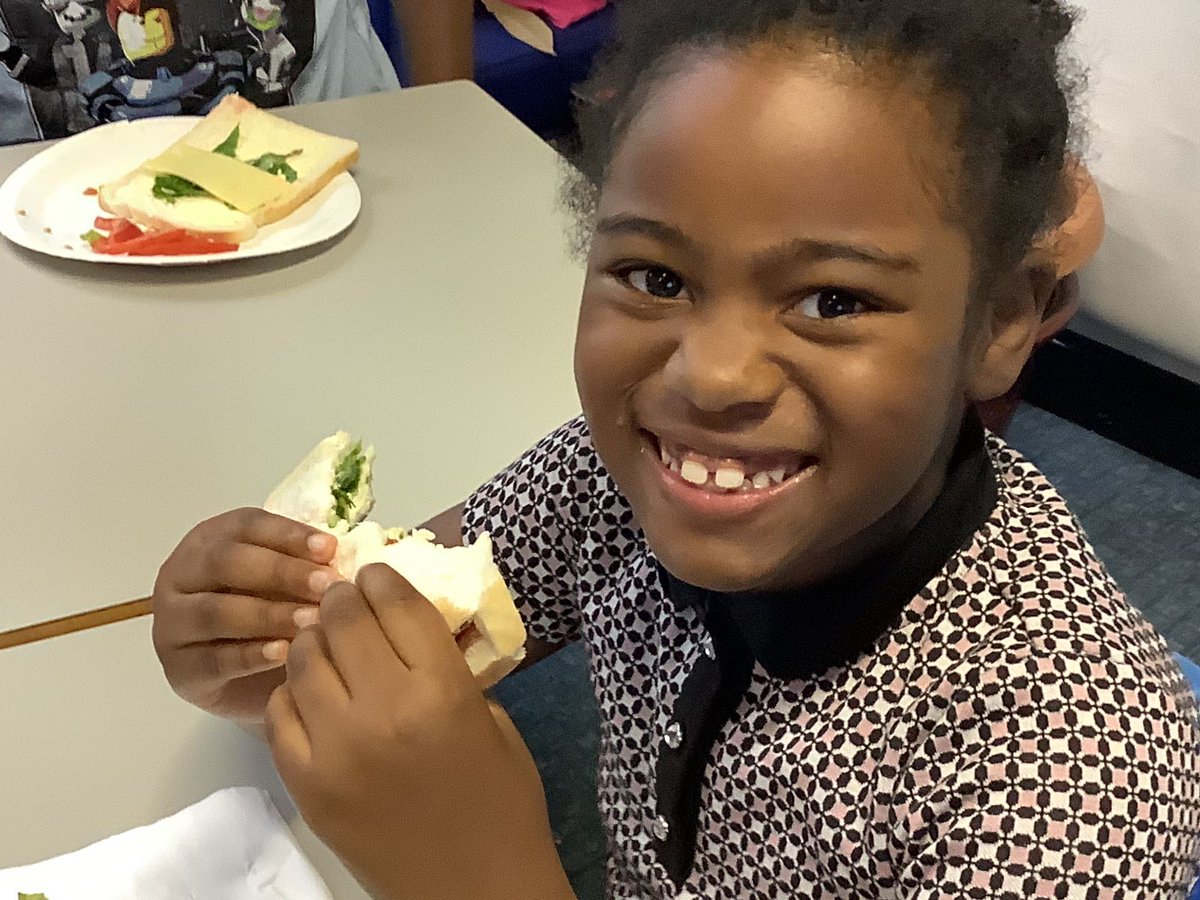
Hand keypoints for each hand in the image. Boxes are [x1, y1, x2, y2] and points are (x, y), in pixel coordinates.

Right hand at [151, 507, 340, 721]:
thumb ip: (307, 562)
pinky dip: (251, 656)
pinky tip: (286, 653)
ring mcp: (173, 623)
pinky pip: (213, 660)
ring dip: (269, 615)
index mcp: (209, 540)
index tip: (331, 548)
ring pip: (216, 612)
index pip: (246, 525)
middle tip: (328, 586)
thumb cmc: (272, 615)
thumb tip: (351, 550)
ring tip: (314, 622)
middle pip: (227, 563)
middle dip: (282, 572)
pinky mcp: (179, 670)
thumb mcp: (288, 581)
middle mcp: (181, 575)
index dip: (289, 534)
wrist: (248, 681)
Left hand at [266, 564, 573, 899]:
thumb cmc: (502, 803)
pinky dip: (293, 694)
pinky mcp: (306, 785)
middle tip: (346, 600)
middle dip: (343, 599)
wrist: (475, 890)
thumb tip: (408, 626)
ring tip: (327, 645)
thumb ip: (449, 669)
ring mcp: (336, 750)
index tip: (376, 575)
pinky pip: (279, 714)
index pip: (396, 604)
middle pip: (342, 621)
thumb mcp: (494, 721)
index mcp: (441, 691)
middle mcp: (383, 710)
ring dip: (315, 642)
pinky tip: (314, 696)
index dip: (383, 578)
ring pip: (302, 660)